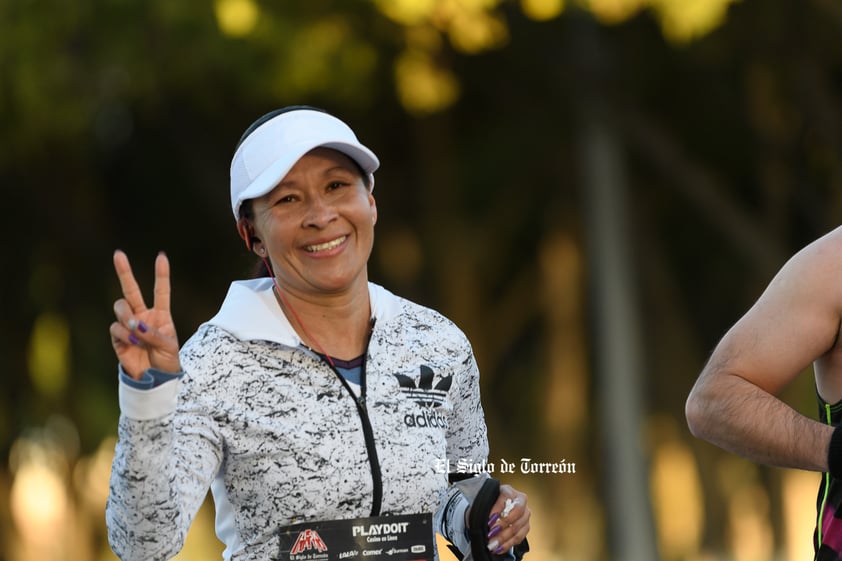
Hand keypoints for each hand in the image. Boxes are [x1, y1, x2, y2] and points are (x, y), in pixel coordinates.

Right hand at [109, 250, 179, 378]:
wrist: (154, 380)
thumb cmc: (167, 361)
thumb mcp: (169, 346)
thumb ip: (154, 333)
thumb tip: (135, 325)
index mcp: (161, 315)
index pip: (161, 291)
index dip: (161, 274)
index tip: (161, 257)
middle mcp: (143, 316)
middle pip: (131, 290)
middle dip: (124, 272)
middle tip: (118, 254)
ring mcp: (129, 325)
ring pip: (120, 307)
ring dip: (127, 316)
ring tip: (136, 330)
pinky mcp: (117, 337)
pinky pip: (116, 327)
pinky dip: (124, 334)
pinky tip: (133, 342)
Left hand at [485, 485, 529, 554]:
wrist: (488, 515)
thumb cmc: (485, 507)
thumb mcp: (481, 504)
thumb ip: (483, 509)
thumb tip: (485, 520)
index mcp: (507, 490)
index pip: (506, 496)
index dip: (498, 509)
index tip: (489, 520)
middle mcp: (519, 500)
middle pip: (517, 511)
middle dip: (503, 524)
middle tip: (491, 533)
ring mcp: (524, 513)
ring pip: (518, 526)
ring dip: (504, 537)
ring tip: (492, 543)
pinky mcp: (526, 526)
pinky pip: (519, 537)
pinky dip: (508, 544)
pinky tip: (499, 548)